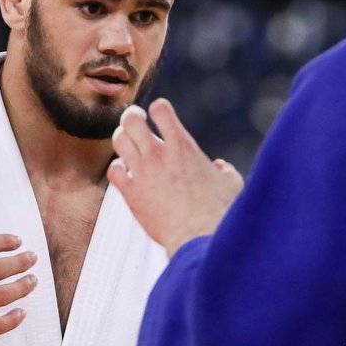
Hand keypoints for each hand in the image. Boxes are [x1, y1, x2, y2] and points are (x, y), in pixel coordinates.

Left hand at [108, 100, 243, 255]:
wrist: (199, 237)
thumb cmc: (220, 211)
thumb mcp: (231, 183)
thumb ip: (223, 170)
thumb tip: (219, 167)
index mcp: (183, 146)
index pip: (160, 109)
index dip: (159, 109)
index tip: (161, 116)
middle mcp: (158, 155)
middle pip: (131, 120)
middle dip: (132, 116)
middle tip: (135, 120)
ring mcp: (142, 173)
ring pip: (119, 141)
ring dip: (123, 138)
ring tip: (128, 143)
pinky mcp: (131, 194)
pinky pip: (113, 170)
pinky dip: (118, 167)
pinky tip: (126, 172)